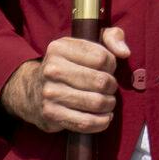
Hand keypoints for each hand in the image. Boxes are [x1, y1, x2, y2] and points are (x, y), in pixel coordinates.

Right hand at [0, 27, 129, 132]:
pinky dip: (101, 122)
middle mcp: (51, 69)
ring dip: (109, 104)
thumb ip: (112, 37)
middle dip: (112, 86)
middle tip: (108, 88)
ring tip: (107, 102)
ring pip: (96, 102)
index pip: (102, 58)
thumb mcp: (88, 43)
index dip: (111, 66)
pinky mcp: (52, 114)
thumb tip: (124, 53)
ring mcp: (50, 93)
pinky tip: (104, 117)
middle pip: (101, 81)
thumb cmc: (70, 65)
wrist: (33, 91)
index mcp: (59, 48)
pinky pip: (86, 122)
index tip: (106, 69)